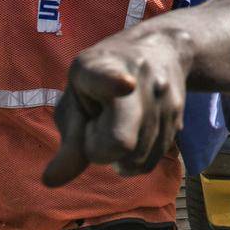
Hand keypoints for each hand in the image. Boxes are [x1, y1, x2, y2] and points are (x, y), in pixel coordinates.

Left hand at [42, 26, 188, 185]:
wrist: (161, 48)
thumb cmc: (103, 80)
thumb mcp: (78, 99)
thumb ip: (69, 141)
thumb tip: (51, 181)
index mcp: (100, 67)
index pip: (107, 78)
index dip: (113, 84)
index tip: (126, 84)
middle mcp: (139, 77)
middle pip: (121, 142)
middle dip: (102, 150)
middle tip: (98, 127)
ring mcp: (163, 96)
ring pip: (137, 159)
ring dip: (121, 157)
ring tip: (118, 125)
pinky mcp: (179, 114)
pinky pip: (152, 160)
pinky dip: (137, 157)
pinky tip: (135, 132)